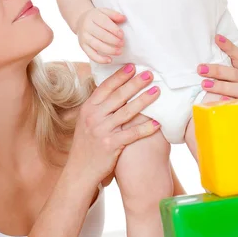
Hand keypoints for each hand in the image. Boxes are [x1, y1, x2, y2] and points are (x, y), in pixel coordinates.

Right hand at [68, 64, 160, 183]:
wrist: (80, 170)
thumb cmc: (87, 143)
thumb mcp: (86, 120)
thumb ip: (99, 106)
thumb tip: (114, 88)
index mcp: (88, 108)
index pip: (105, 87)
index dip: (120, 76)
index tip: (132, 66)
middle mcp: (93, 116)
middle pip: (118, 96)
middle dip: (135, 83)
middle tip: (149, 74)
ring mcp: (101, 130)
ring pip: (126, 112)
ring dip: (143, 101)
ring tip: (156, 92)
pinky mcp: (110, 145)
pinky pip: (131, 134)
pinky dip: (145, 128)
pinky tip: (157, 123)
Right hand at [76, 8, 125, 63]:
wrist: (80, 21)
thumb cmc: (97, 17)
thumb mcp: (104, 12)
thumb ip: (114, 14)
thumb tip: (124, 18)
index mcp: (93, 16)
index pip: (104, 22)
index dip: (114, 29)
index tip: (122, 35)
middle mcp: (87, 26)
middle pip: (101, 35)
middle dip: (113, 40)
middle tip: (122, 43)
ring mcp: (84, 37)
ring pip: (97, 45)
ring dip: (109, 50)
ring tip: (119, 52)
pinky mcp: (83, 46)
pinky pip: (91, 55)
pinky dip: (100, 59)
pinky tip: (109, 60)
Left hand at [197, 35, 237, 100]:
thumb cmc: (226, 98)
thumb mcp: (226, 83)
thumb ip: (220, 74)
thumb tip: (201, 63)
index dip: (228, 47)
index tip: (216, 38)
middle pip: (235, 73)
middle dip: (217, 70)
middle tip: (200, 69)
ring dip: (220, 86)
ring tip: (204, 85)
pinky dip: (229, 103)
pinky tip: (219, 102)